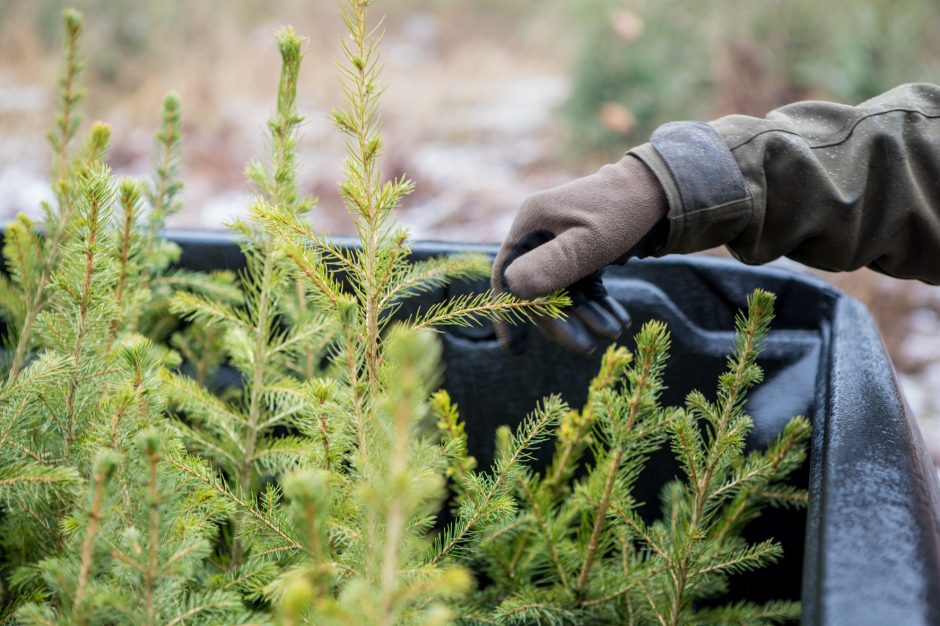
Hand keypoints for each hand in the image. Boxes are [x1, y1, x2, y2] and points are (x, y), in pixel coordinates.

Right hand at [492, 154, 667, 354]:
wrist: (664, 190)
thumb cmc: (625, 211)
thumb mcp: (589, 242)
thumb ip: (552, 265)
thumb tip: (511, 288)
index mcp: (532, 224)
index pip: (508, 275)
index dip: (509, 312)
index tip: (516, 350)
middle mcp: (541, 232)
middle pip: (539, 288)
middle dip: (564, 321)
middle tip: (589, 348)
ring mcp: (561, 242)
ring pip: (564, 291)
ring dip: (587, 316)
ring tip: (615, 332)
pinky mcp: (582, 250)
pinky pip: (582, 285)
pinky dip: (597, 304)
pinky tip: (619, 320)